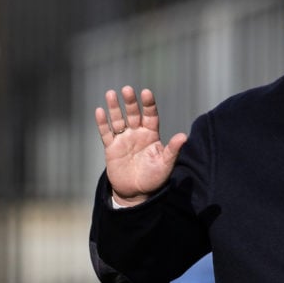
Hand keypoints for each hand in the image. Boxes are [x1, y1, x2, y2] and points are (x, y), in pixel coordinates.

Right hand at [95, 86, 186, 206]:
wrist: (136, 192)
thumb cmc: (154, 178)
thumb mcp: (165, 165)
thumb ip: (173, 150)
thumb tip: (184, 136)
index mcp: (151, 134)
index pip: (150, 115)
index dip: (148, 104)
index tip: (146, 93)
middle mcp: (137, 133)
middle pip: (133, 114)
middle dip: (130, 102)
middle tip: (127, 90)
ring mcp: (123, 139)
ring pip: (118, 120)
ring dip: (114, 108)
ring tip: (110, 94)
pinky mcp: (111, 148)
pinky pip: (106, 133)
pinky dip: (102, 123)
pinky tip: (100, 111)